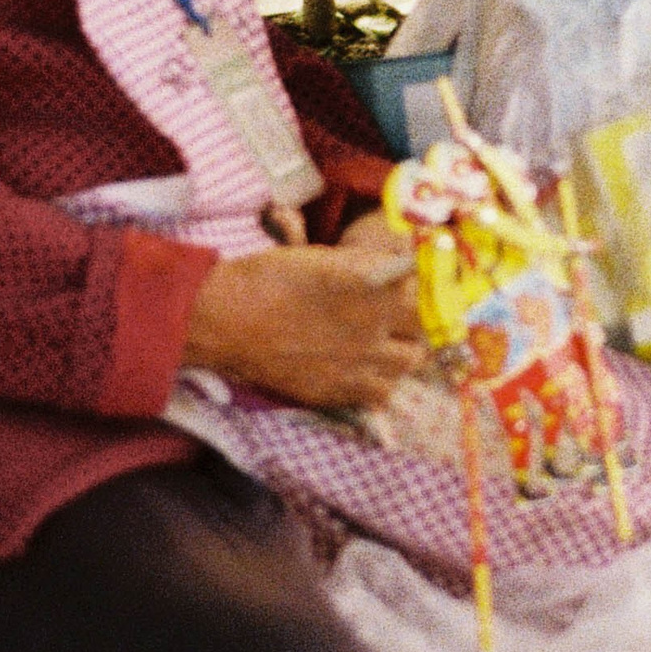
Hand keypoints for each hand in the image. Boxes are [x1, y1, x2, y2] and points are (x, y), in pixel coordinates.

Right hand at [182, 233, 425, 410]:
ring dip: (401, 353)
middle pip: (422, 329)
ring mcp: (359, 362)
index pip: (422, 288)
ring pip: (409, 363)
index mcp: (373, 285)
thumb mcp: (324, 257)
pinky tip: (363, 371)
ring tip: (382, 346)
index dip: (416, 288)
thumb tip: (397, 266)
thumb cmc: (270, 277)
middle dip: (413, 322)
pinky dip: (379, 383)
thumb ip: (367, 265)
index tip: (405, 288)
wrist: (228, 320)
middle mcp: (374, 325)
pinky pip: (381, 394)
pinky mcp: (340, 391)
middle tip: (396, 318)